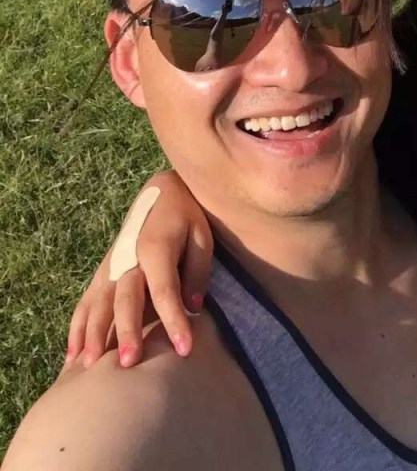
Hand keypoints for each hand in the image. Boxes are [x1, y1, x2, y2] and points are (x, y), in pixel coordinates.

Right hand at [64, 170, 212, 368]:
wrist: (162, 192)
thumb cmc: (187, 216)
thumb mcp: (202, 236)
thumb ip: (197, 270)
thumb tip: (193, 307)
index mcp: (156, 247)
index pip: (165, 290)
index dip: (175, 319)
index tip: (185, 349)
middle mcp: (128, 258)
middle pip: (125, 299)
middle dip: (126, 331)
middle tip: (129, 363)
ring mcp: (111, 266)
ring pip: (98, 303)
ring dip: (93, 335)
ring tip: (89, 367)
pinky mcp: (103, 272)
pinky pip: (86, 302)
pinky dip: (77, 328)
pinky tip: (72, 356)